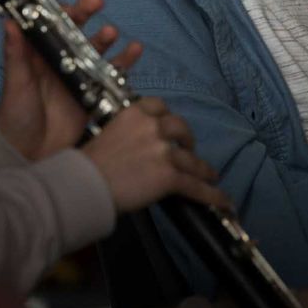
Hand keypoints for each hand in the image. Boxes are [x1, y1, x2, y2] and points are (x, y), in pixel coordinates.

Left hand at [0, 0, 143, 161]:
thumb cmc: (16, 116)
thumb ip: (16, 54)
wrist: (30, 154)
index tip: (70, 1)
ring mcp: (78, 77)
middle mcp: (59, 62)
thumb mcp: (15, 84)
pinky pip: (112, 74)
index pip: (50, 25)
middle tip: (97, 2)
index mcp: (38, 56)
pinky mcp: (93, 94)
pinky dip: (125, 62)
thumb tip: (10, 21)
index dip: (60, 10)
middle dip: (86, 14)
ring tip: (112, 32)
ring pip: (95, 50)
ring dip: (105, 38)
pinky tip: (135, 50)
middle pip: (75, 32)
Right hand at [81, 97, 229, 212]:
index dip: (168, 119)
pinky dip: (211, 194)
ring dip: (202, 169)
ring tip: (209, 176)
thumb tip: (140, 147)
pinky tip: (222, 200)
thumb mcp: (108, 133)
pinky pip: (195, 185)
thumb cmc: (89, 163)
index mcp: (135, 112)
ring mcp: (163, 151)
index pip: (160, 107)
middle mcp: (153, 126)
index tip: (170, 129)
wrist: (85, 184)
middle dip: (187, 141)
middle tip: (187, 151)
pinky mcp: (169, 176)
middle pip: (181, 128)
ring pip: (191, 160)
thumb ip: (129, 132)